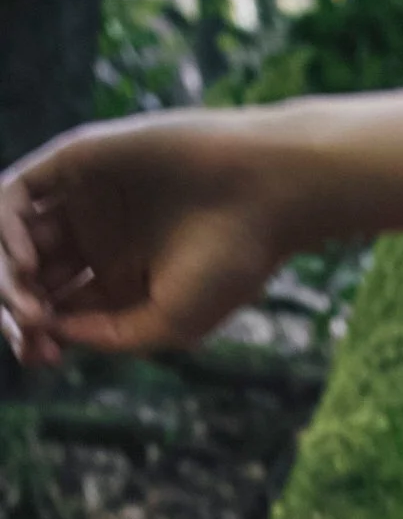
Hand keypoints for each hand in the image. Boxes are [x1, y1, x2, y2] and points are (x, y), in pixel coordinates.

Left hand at [0, 110, 289, 365]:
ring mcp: (84, 200)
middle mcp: (98, 240)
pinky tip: (26, 260)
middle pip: (33, 278)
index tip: (40, 357)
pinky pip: (18, 192)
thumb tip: (51, 329)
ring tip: (26, 298)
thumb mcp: (170, 324)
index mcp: (122, 282)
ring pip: (17, 237)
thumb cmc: (230, 264)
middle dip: (19, 308)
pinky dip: (6, 226)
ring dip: (7, 272)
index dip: (40, 336)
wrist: (261, 193)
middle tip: (28, 330)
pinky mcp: (76, 162)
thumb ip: (110, 334)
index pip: (60, 310)